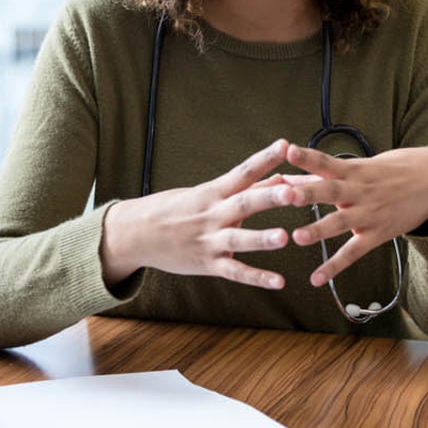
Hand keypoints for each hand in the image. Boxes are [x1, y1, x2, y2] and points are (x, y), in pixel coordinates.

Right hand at [101, 139, 297, 289]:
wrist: (135, 234)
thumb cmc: (174, 209)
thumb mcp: (206, 193)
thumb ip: (246, 188)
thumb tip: (280, 175)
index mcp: (213, 192)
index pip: (243, 171)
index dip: (264, 159)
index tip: (286, 146)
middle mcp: (213, 214)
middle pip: (244, 203)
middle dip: (268, 197)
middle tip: (293, 191)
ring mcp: (209, 240)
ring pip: (238, 239)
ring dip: (261, 238)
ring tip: (285, 237)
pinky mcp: (207, 264)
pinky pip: (235, 272)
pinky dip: (257, 277)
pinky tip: (279, 281)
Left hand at [282, 144, 427, 285]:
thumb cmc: (393, 170)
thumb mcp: (362, 166)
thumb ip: (323, 175)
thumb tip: (286, 176)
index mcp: (354, 170)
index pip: (326, 161)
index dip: (307, 157)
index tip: (287, 150)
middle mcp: (360, 191)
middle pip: (330, 191)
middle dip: (307, 193)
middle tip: (285, 193)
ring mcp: (369, 214)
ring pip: (341, 223)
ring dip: (319, 229)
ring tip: (297, 237)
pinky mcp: (378, 234)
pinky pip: (353, 252)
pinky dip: (335, 266)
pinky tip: (316, 279)